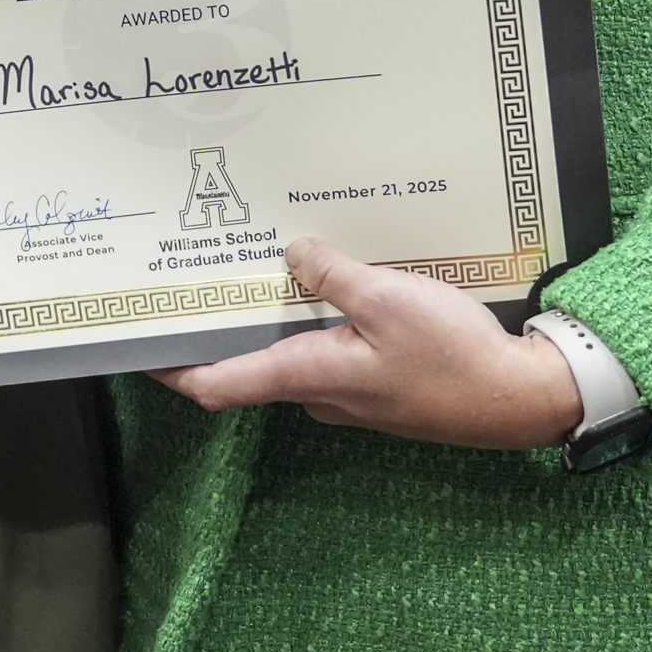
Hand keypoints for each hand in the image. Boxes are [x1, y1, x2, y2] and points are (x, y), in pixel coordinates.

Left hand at [150, 236, 583, 448]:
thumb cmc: (451, 356)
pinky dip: (314, 321)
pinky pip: (328, 350)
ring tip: (254, 262)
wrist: (519, 399)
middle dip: (221, 325)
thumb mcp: (388, 299)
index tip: (131, 342)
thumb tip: (292, 252)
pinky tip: (323, 282)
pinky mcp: (376, 386)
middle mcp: (317, 394)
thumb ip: (333, 274)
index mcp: (307, 376)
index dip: (169, 367)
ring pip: (291, 353)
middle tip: (194, 274)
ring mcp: (348, 394)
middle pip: (249, 364)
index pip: (216, 385)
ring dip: (272, 317)